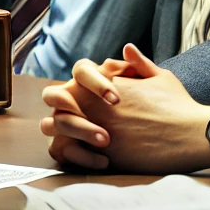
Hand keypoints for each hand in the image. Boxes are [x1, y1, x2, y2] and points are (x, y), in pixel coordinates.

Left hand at [39, 45, 209, 173]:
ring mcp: (95, 129)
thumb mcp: (161, 76)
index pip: (74, 80)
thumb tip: (126, 48)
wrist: (192, 134)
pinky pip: (70, 153)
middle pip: (55, 98)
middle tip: (71, 116)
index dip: (74, 89)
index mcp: (108, 84)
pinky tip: (91, 157)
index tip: (85, 99)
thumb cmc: (179, 105)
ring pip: (54, 126)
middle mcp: (96, 104)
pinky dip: (73, 155)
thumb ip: (139, 64)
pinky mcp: (102, 155)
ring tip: (76, 138)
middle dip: (59, 105)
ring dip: (60, 130)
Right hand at [42, 52, 151, 168]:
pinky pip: (60, 150)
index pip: (81, 70)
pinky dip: (81, 156)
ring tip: (107, 141)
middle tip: (102, 119)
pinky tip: (106, 161)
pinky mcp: (64, 146)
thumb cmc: (151, 107)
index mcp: (87, 80)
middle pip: (53, 95)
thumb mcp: (153, 86)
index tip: (117, 100)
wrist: (159, 138)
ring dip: (78, 131)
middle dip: (73, 106)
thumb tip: (128, 48)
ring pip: (50, 124)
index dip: (95, 83)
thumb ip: (141, 67)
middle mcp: (69, 99)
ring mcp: (63, 123)